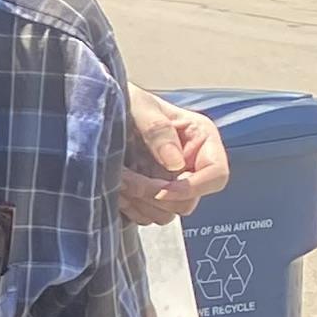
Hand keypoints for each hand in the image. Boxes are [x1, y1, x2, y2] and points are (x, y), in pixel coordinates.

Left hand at [120, 89, 225, 224]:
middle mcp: (192, 164)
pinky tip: (118, 190)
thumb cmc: (126, 100)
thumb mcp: (140, 106)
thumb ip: (158, 130)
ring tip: (119, 181)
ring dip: (141, 204)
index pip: (216, 175)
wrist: (99, 111)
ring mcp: (173, 182)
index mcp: (201, 139)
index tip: (161, 189)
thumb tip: (176, 163)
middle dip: (156, 196)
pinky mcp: (153, 195)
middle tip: (127, 179)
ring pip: (167, 214)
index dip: (192, 188)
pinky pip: (149, 216)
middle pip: (189, 202)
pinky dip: (132, 209)